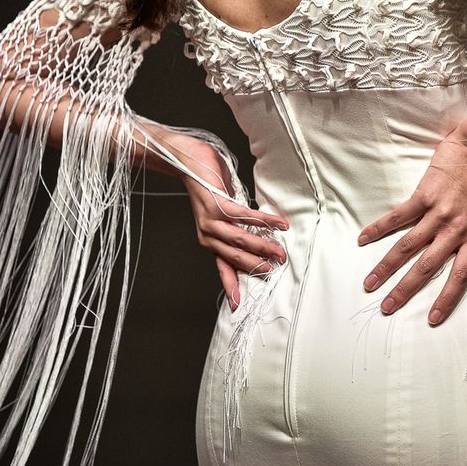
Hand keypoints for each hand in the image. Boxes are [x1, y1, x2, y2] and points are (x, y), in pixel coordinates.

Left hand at [164, 131, 289, 311]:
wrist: (185, 159)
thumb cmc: (207, 183)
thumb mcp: (221, 209)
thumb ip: (235, 224)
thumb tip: (258, 232)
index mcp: (208, 239)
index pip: (222, 267)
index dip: (231, 286)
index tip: (238, 306)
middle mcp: (207, 235)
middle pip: (235, 256)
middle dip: (258, 265)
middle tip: (278, 268)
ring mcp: (210, 220)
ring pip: (240, 240)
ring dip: (262, 246)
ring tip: (281, 251)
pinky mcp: (217, 204)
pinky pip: (244, 216)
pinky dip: (263, 220)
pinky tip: (278, 223)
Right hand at [356, 137, 466, 326]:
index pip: (461, 274)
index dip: (447, 297)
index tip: (432, 319)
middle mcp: (455, 228)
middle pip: (427, 265)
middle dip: (405, 290)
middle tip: (387, 309)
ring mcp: (437, 212)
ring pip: (408, 246)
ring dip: (387, 266)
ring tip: (370, 284)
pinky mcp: (422, 195)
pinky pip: (398, 216)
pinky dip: (379, 228)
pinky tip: (362, 240)